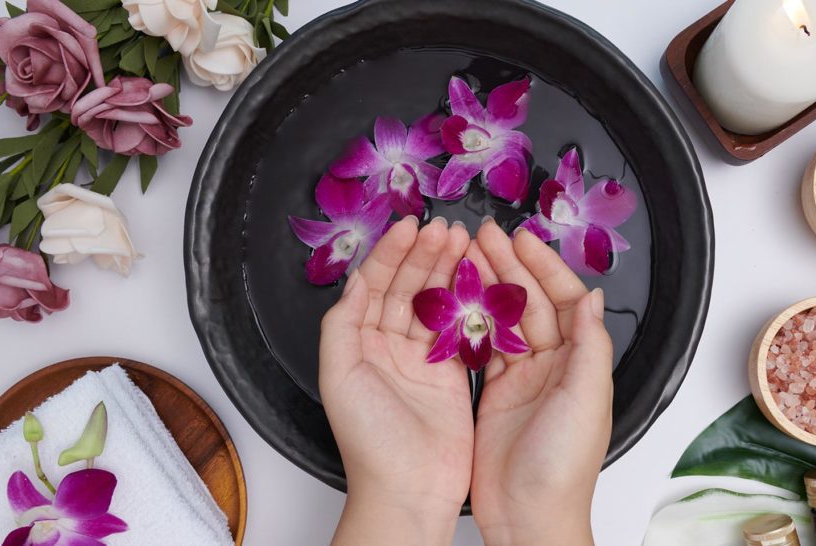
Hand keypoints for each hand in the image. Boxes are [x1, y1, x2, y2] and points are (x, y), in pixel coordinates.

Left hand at [319, 216, 473, 545]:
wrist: (409, 490)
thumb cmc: (368, 441)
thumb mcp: (338, 376)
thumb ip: (342, 323)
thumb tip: (356, 281)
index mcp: (358, 344)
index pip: (374, 285)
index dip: (391, 253)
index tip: (411, 226)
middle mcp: (388, 347)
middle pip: (407, 287)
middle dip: (425, 255)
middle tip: (447, 228)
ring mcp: (421, 360)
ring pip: (435, 303)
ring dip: (447, 271)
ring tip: (464, 242)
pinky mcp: (450, 375)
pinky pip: (459, 329)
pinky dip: (468, 303)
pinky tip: (477, 279)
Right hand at [469, 220, 613, 545]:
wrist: (529, 516)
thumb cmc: (563, 466)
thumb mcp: (586, 400)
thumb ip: (591, 346)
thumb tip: (594, 296)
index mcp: (580, 363)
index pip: (564, 300)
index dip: (543, 267)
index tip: (520, 239)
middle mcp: (554, 366)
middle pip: (531, 303)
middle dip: (509, 266)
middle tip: (483, 235)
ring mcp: (523, 379)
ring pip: (504, 320)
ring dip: (487, 287)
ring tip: (465, 256)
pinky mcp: (496, 395)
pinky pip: (483, 347)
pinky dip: (470, 321)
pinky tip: (455, 300)